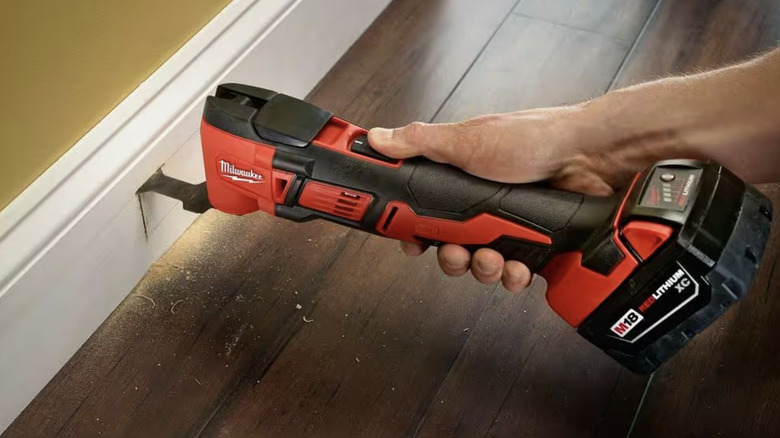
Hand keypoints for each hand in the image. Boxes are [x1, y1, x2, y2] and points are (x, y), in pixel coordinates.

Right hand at [367, 107, 639, 291]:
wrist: (590, 155)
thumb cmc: (530, 140)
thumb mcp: (467, 139)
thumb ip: (421, 143)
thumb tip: (378, 137)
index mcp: (459, 183)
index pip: (423, 214)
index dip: (413, 232)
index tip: (410, 244)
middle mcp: (481, 207)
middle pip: (449, 248)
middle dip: (451, 258)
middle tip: (458, 251)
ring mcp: (508, 228)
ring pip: (480, 266)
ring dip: (482, 269)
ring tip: (494, 257)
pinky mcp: (534, 246)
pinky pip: (513, 274)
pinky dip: (514, 276)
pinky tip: (519, 266)